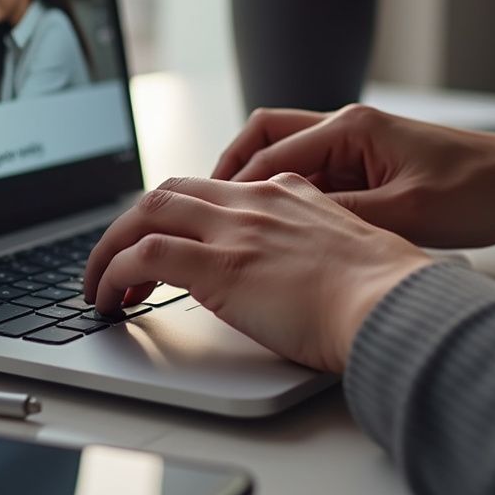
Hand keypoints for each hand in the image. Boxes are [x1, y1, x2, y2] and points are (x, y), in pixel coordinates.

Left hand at [84, 174, 431, 373]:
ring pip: (145, 214)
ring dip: (110, 248)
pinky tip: (108, 297)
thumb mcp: (347, 252)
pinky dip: (114, 271)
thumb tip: (292, 277)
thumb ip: (311, 249)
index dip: (176, 214)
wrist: (396, 305)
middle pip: (169, 191)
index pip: (212, 189)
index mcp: (286, 194)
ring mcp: (235, 229)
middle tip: (115, 259)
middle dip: (132, 223)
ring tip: (99, 284)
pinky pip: (143, 255)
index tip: (162, 239)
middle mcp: (255, 201)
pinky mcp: (219, 265)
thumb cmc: (385, 294)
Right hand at [212, 105, 494, 246]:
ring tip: (239, 220)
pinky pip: (314, 174)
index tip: (214, 212)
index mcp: (352, 126)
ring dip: (261, 183)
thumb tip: (285, 229)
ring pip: (287, 155)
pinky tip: (283, 226)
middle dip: (233, 167)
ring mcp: (356, 144)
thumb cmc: (477, 189)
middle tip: (209, 204)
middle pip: (267, 136)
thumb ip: (341, 216)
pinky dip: (291, 195)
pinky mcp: (367, 164)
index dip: (238, 183)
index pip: (272, 149)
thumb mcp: (404, 212)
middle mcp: (348, 127)